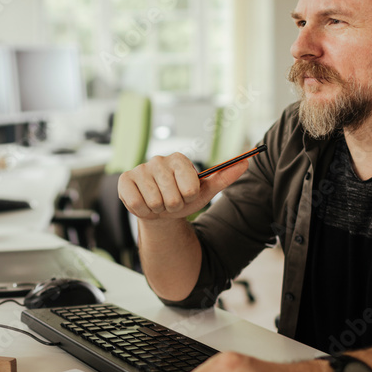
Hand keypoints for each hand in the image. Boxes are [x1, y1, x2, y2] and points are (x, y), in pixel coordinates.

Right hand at [118, 153, 246, 220]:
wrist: (160, 211)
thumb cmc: (183, 198)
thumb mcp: (205, 191)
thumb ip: (226, 176)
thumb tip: (247, 161)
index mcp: (179, 159)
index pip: (189, 186)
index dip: (189, 197)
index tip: (186, 195)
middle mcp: (158, 160)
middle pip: (171, 197)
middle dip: (173, 206)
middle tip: (170, 202)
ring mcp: (140, 169)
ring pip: (154, 201)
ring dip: (158, 209)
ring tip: (158, 203)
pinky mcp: (125, 180)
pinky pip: (136, 203)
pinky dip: (142, 210)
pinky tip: (144, 204)